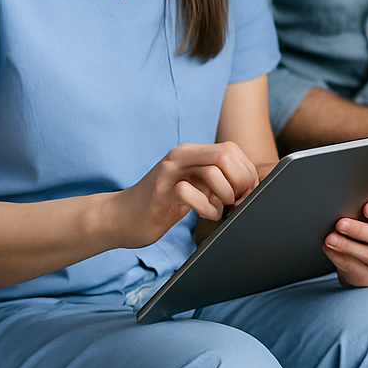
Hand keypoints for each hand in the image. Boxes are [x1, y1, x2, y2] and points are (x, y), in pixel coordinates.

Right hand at [111, 142, 260, 247]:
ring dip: (225, 195)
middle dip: (240, 181)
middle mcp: (180, 157)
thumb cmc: (161, 204)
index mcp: (191, 152)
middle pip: (226, 155)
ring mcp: (169, 173)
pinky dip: (207, 207)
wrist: (118, 217)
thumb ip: (215, 180)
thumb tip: (249, 186)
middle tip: (236, 201)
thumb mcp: (193, 186)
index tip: (245, 193)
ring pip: (213, 171)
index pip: (232, 150)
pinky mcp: (160, 193)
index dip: (246, 172)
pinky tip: (207, 215)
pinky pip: (191, 192)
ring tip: (220, 209)